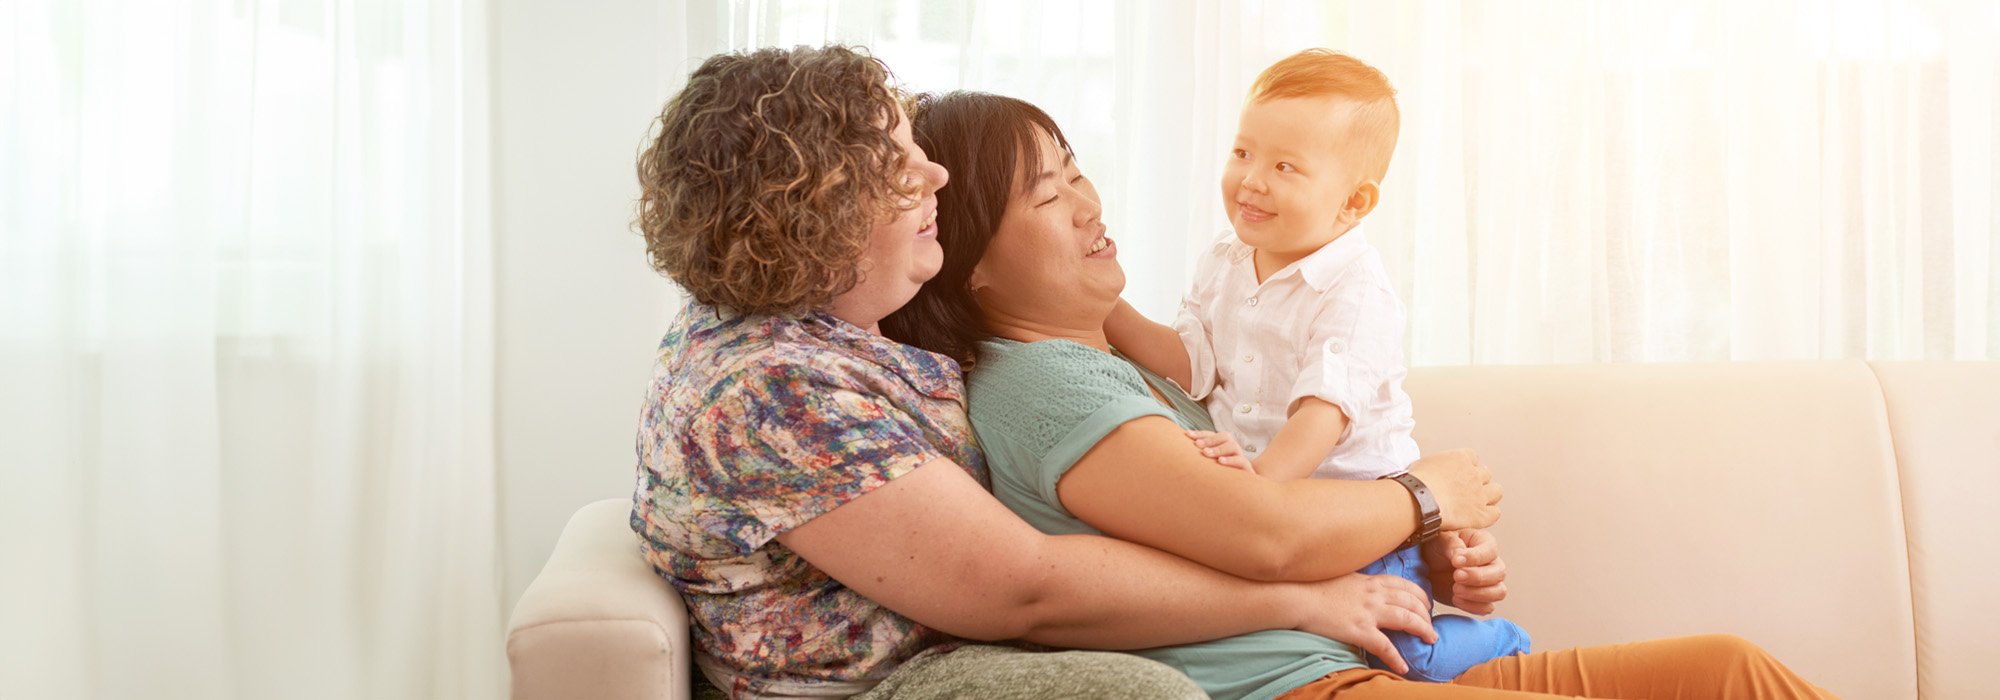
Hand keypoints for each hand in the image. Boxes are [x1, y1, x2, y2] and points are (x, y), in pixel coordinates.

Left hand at [1186, 430, 1254, 472]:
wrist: (1242, 491)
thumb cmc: (1221, 477)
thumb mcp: (1210, 466)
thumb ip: (1200, 458)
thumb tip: (1180, 449)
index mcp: (1224, 445)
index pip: (1213, 435)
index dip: (1201, 434)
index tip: (1188, 435)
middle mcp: (1233, 449)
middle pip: (1225, 436)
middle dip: (1210, 440)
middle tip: (1198, 445)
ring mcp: (1241, 458)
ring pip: (1233, 446)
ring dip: (1218, 449)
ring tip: (1206, 454)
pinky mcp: (1247, 469)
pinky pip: (1241, 461)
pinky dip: (1230, 460)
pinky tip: (1220, 462)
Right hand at [1290, 573, 1436, 674]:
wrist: (1297, 596)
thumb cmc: (1313, 587)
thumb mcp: (1341, 576)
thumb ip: (1358, 582)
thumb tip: (1363, 586)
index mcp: (1370, 581)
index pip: (1404, 585)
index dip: (1420, 595)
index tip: (1426, 604)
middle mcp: (1374, 595)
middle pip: (1412, 602)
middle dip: (1427, 614)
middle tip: (1432, 625)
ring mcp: (1368, 612)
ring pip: (1407, 620)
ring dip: (1423, 630)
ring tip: (1431, 640)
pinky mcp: (1359, 630)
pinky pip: (1385, 646)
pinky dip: (1396, 658)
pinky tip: (1403, 667)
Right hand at [1405, 449, 1501, 530]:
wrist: (1419, 500)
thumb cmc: (1416, 483)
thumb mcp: (1423, 463)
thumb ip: (1435, 465)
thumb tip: (1431, 470)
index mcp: (1460, 459)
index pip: (1473, 457)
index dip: (1466, 466)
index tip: (1458, 474)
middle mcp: (1474, 475)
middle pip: (1486, 473)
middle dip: (1477, 480)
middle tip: (1465, 490)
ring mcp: (1479, 495)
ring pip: (1496, 491)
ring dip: (1488, 495)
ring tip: (1476, 502)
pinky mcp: (1481, 514)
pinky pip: (1495, 513)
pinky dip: (1488, 514)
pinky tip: (1478, 516)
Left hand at [1421, 528, 1508, 613]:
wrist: (1427, 567)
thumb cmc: (1436, 547)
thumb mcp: (1440, 539)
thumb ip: (1452, 545)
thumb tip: (1460, 557)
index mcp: (1484, 542)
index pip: (1490, 551)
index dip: (1475, 558)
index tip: (1456, 561)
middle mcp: (1492, 562)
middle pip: (1500, 573)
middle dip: (1478, 577)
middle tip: (1456, 576)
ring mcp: (1489, 582)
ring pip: (1499, 592)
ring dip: (1477, 594)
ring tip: (1455, 589)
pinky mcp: (1481, 599)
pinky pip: (1487, 607)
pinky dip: (1472, 606)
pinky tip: (1455, 598)